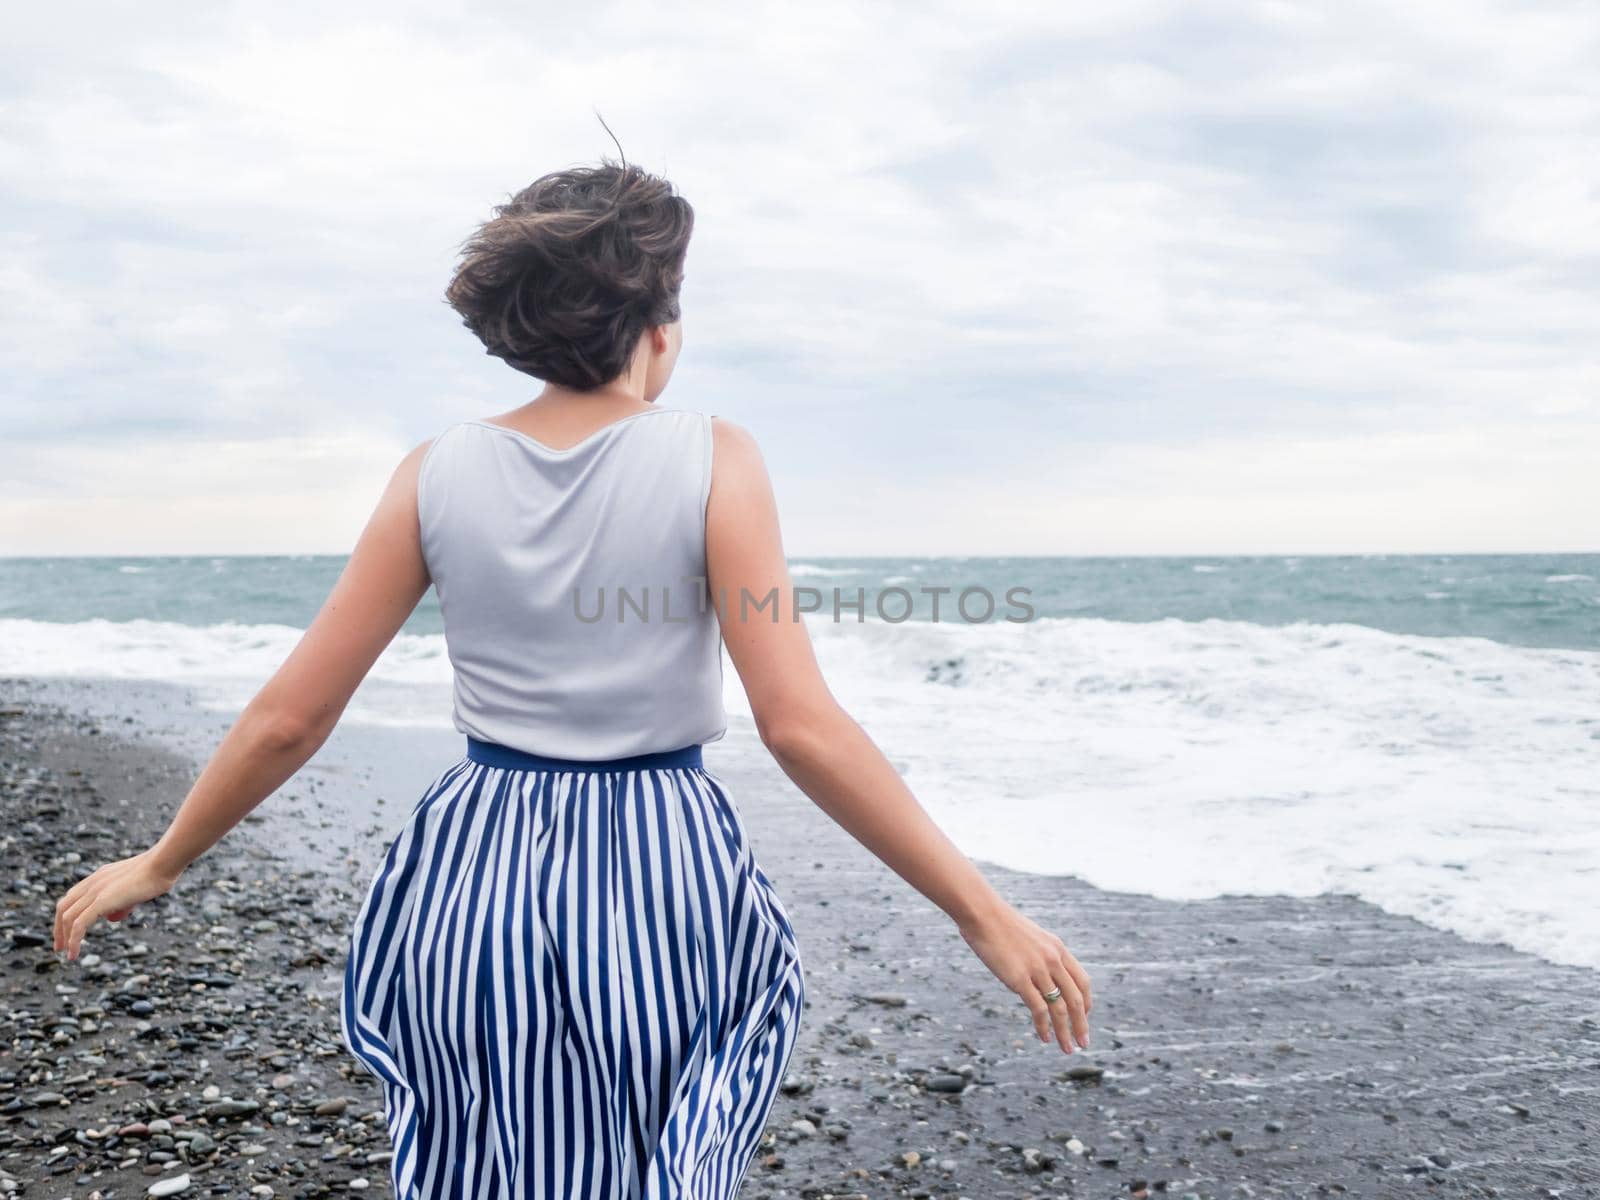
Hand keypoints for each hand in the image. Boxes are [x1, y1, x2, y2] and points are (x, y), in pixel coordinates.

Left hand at [53, 850, 182, 959]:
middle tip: (60, 946)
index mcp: (98, 876)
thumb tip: (117, 913)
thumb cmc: (156, 875)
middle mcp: (91, 883)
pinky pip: (79, 925)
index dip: (65, 915)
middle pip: (63, 908)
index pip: (72, 897)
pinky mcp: (100, 901)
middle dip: (58, 929)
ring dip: (64, 938)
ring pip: (68, 918)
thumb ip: (121, 899)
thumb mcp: (133, 887)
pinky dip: (73, 941)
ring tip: (68, 954)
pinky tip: (73, 953)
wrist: (161, 865)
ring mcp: (94, 891)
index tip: (67, 930)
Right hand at [958, 903, 1092, 1052]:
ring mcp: (1038, 970)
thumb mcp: (1030, 937)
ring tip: (1068, 1048)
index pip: (1082, 981)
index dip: (1086, 1003)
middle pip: (1076, 999)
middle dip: (1081, 1024)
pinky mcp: (1020, 979)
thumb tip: (1039, 975)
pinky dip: (1044, 1026)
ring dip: (1066, 1032)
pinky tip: (1045, 1037)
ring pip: (1060, 1008)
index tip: (1084, 1018)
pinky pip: (1039, 1009)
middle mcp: (1053, 960)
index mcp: (1058, 949)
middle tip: (1084, 1043)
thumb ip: (1040, 955)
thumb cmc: (1000, 925)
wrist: (983, 914)